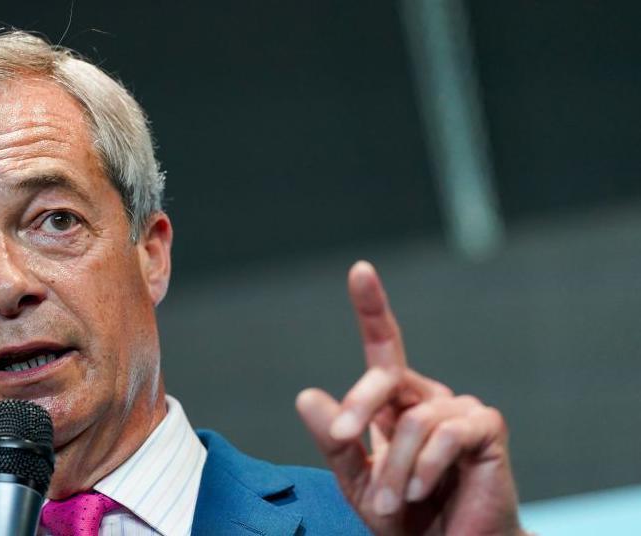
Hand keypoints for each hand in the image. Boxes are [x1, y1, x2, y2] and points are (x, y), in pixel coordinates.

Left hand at [295, 261, 524, 534]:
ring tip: (392, 500)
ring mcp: (460, 409)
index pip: (383, 345)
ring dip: (396, 466)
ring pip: (414, 418)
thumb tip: (306, 395)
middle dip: (357, 404)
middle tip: (338, 439)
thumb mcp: (355, 479)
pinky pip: (448, 433)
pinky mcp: (488, 429)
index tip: (360, 269)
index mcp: (395, 402)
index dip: (372, 306)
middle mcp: (427, 396)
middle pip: (386, 374)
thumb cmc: (403, 515)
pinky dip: (427, 466)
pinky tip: (421, 489)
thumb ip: (333, 440)